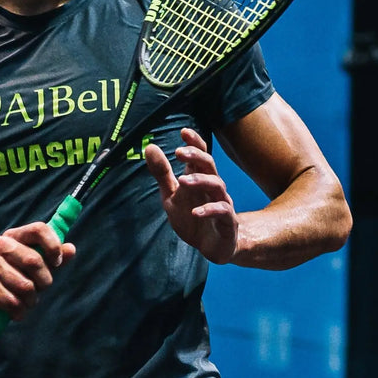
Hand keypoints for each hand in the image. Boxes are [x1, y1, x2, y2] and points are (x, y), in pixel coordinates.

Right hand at [0, 223, 75, 325]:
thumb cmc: (6, 282)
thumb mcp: (29, 270)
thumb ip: (50, 259)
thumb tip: (71, 249)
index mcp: (13, 236)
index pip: (39, 229)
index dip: (53, 246)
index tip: (57, 263)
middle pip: (34, 260)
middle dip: (43, 282)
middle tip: (38, 291)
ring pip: (25, 285)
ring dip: (29, 301)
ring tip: (23, 303)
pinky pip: (12, 301)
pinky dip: (18, 312)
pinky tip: (14, 312)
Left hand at [145, 127, 237, 264]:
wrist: (211, 246)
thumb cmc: (192, 215)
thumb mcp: (171, 195)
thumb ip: (162, 173)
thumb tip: (150, 147)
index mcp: (199, 178)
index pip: (200, 155)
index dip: (195, 142)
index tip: (184, 131)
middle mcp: (213, 187)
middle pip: (209, 165)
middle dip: (196, 156)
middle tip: (179, 152)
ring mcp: (222, 203)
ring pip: (217, 185)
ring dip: (200, 181)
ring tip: (183, 181)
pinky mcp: (228, 222)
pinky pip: (223, 212)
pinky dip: (210, 210)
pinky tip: (196, 212)